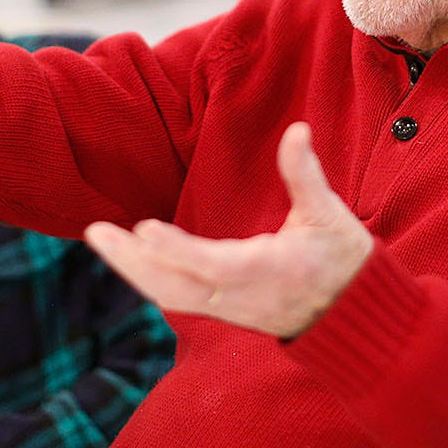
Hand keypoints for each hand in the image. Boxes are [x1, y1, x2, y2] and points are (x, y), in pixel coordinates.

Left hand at [85, 121, 372, 338]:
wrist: (352, 317)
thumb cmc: (342, 260)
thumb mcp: (330, 215)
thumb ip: (306, 175)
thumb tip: (297, 129)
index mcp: (267, 270)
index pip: (212, 265)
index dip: (176, 250)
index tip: (143, 228)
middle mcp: (240, 295)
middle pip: (174, 286)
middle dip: (131, 261)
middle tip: (94, 232)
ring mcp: (228, 308)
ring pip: (169, 294)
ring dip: (131, 268)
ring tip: (100, 237)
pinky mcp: (222, 311)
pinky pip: (175, 298)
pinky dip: (147, 278)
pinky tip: (126, 256)